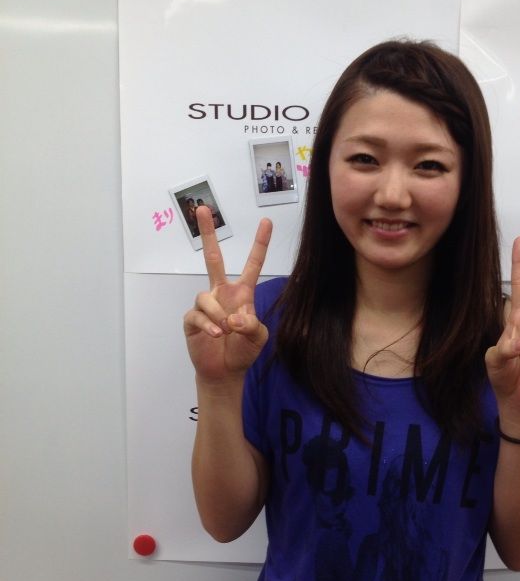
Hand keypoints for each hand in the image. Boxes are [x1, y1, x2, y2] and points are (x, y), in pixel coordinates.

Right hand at [183, 206, 272, 383]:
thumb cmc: (243, 350)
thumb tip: (232, 317)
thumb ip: (252, 324)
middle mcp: (222, 293)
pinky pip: (197, 315)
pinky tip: (216, 335)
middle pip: (213, 258)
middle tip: (202, 209)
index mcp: (242, 293)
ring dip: (218, 315)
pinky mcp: (191, 319)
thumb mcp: (258, 337)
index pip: (252, 265)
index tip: (267, 222)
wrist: (224, 371)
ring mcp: (205, 305)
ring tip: (226, 332)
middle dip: (208, 234)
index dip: (260, 244)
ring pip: (206, 296)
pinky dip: (208, 325)